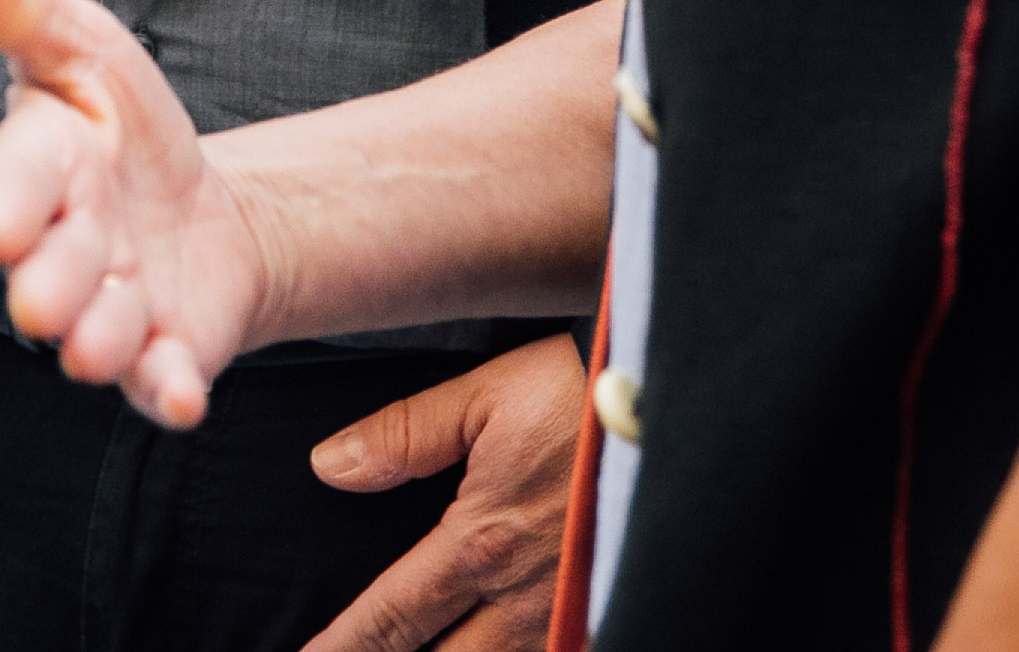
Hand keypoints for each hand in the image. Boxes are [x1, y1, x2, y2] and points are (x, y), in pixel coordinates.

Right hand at [0, 0, 273, 426]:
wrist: (203, 214)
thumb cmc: (121, 127)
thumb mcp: (77, 45)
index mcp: (39, 171)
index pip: (11, 186)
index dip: (6, 204)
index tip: (1, 225)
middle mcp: (66, 252)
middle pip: (50, 274)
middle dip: (49, 286)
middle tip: (46, 301)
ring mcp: (114, 312)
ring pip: (99, 339)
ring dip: (101, 342)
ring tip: (104, 344)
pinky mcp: (165, 358)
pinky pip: (163, 385)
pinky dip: (169, 393)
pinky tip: (182, 396)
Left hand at [299, 337, 588, 651]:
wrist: (690, 402)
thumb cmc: (591, 392)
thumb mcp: (490, 392)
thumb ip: (406, 433)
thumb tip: (329, 467)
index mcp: (481, 544)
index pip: (388, 621)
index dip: (338, 650)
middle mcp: (522, 601)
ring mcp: (569, 617)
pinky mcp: (604, 613)